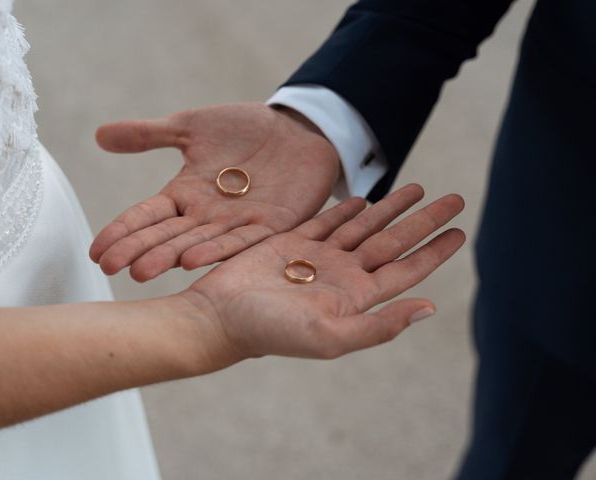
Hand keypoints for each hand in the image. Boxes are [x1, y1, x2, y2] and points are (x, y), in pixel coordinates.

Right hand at [90, 103, 339, 280]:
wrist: (296, 131)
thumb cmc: (244, 130)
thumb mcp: (192, 127)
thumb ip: (150, 135)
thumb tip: (99, 136)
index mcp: (186, 194)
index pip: (147, 216)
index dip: (122, 231)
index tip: (95, 250)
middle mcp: (207, 215)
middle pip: (167, 235)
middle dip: (139, 250)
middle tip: (112, 267)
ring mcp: (238, 222)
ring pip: (198, 243)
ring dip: (171, 257)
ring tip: (142, 271)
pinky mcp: (271, 224)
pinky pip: (241, 240)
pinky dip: (217, 250)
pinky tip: (192, 261)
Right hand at [180, 184, 464, 359]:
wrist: (220, 316)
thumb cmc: (272, 331)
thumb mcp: (331, 335)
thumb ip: (380, 325)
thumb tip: (429, 308)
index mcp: (356, 297)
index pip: (407, 269)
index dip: (435, 250)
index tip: (461, 231)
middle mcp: (342, 275)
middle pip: (394, 241)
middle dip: (424, 220)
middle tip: (454, 198)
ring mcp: (318, 257)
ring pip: (365, 226)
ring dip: (391, 208)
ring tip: (416, 188)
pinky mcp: (292, 242)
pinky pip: (328, 221)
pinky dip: (347, 208)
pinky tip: (364, 199)